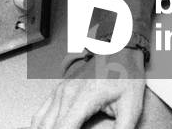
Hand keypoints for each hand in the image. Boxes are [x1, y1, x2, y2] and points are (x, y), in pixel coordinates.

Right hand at [31, 49, 145, 128]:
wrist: (117, 50)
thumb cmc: (124, 74)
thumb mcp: (131, 106)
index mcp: (84, 98)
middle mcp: (66, 93)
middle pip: (49, 128)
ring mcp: (60, 91)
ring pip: (40, 123)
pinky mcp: (58, 90)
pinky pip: (40, 114)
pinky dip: (40, 127)